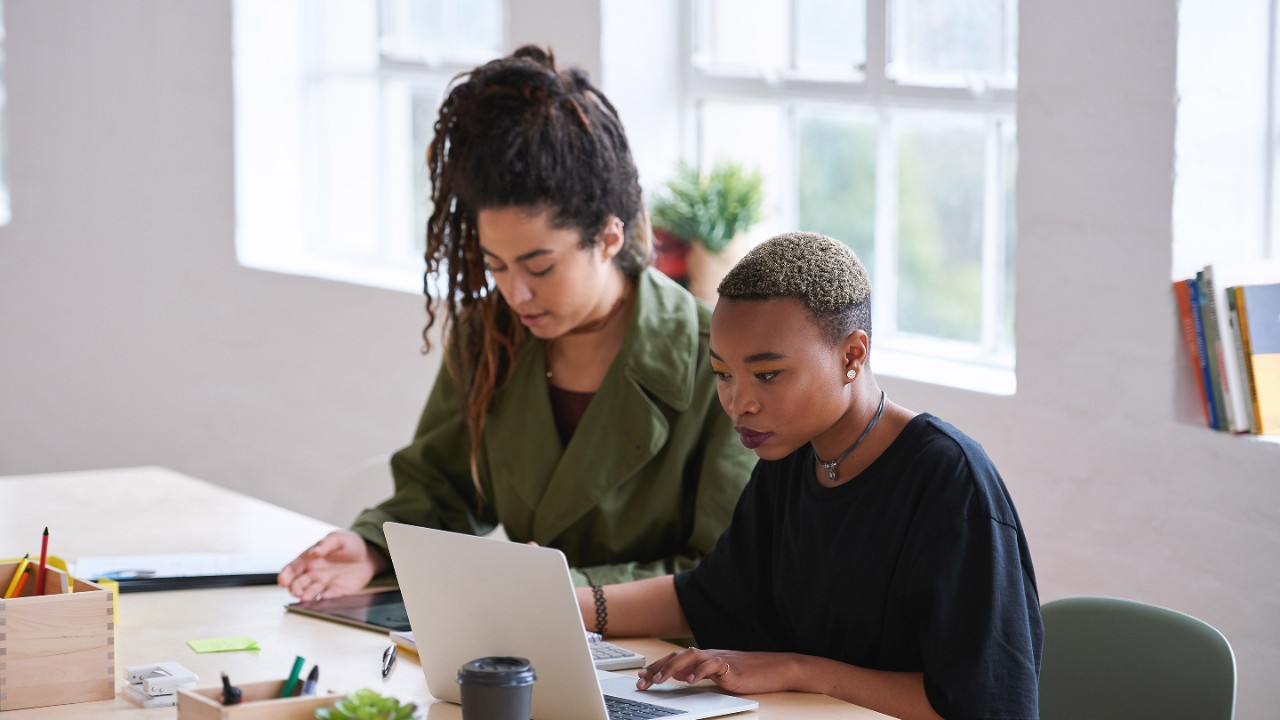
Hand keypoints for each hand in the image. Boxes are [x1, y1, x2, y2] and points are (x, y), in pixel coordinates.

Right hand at [277, 530, 386, 600]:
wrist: (368, 554)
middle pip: (298, 584)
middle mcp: (314, 573)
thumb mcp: (338, 538)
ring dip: (307, 596)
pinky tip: (324, 597)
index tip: (283, 581)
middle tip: (296, 591)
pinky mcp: (336, 591)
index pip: (292, 569)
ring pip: (310, 593)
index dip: (285, 575)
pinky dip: (325, 599)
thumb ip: (326, 544)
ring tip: (307, 597)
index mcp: (309, 559)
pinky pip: (328, 597)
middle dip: (294, 589)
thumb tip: (314, 552)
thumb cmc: (350, 544)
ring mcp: (324, 583)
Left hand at [636, 647, 794, 695]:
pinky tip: (690, 681)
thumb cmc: (749, 672)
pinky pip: (713, 666)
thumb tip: (677, 674)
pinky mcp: (732, 668)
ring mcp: (720, 659)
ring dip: (672, 668)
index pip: (676, 659)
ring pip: (691, 657)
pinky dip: (700, 672)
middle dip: (658, 669)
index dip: (657, 666)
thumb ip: (697, 672)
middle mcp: (709, 655)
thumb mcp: (718, 674)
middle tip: (643, 682)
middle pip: (678, 657)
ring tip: (659, 680)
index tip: (641, 676)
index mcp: (705, 657)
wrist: (777, 668)